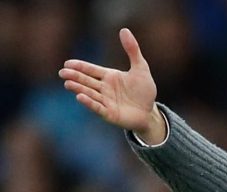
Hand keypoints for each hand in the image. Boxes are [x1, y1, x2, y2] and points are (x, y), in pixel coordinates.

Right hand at [58, 28, 164, 142]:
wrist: (150, 111)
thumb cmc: (144, 90)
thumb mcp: (141, 68)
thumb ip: (132, 50)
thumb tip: (124, 29)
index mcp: (108, 77)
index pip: (91, 70)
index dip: (80, 66)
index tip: (68, 63)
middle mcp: (104, 89)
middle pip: (87, 81)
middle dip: (75, 77)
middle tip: (62, 72)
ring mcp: (105, 101)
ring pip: (90, 93)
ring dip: (79, 89)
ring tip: (68, 84)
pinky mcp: (109, 114)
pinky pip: (98, 108)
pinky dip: (90, 103)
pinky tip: (80, 97)